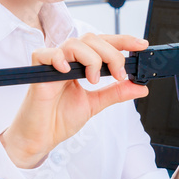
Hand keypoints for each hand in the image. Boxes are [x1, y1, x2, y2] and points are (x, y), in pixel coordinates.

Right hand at [0, 33, 149, 167]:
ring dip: (91, 58)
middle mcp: (67, 61)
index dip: (122, 41)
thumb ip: (116, 93)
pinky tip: (67, 72)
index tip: (141, 45)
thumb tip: (140, 87)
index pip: (103, 44)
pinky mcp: (36, 74)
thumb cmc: (60, 119)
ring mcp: (52, 65)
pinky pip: (44, 54)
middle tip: (119, 74)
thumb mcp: (95, 104)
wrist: (41, 138)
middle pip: (91, 39)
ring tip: (93, 80)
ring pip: (74, 44)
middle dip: (111, 53)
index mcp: (80, 65)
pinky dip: (58, 58)